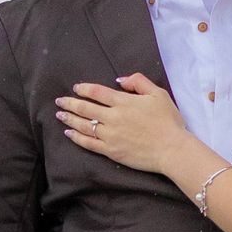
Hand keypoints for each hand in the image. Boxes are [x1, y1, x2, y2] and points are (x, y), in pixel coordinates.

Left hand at [55, 75, 189, 175]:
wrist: (171, 149)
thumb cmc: (168, 121)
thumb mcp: (158, 94)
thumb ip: (139, 82)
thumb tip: (120, 80)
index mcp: (123, 102)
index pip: (97, 92)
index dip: (84, 89)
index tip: (76, 88)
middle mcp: (113, 117)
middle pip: (85, 108)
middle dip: (70, 103)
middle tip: (59, 101)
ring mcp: (110, 135)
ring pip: (84, 125)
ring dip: (70, 119)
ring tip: (60, 115)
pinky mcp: (111, 151)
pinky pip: (89, 143)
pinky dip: (77, 137)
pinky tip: (69, 133)